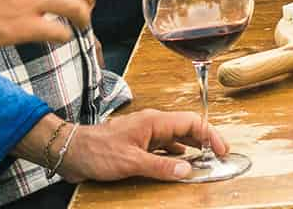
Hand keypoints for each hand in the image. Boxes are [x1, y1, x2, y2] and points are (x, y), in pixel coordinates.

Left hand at [55, 111, 229, 183]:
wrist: (71, 151)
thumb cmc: (96, 151)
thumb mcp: (131, 162)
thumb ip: (161, 166)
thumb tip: (187, 169)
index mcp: (155, 122)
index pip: (192, 122)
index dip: (210, 135)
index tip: (221, 150)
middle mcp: (153, 125)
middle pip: (187, 129)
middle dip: (205, 141)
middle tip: (218, 157)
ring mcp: (145, 134)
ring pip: (176, 138)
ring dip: (191, 148)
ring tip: (204, 161)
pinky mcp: (138, 144)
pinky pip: (164, 147)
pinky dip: (176, 155)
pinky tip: (179, 164)